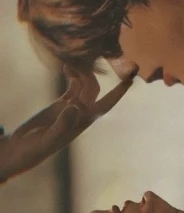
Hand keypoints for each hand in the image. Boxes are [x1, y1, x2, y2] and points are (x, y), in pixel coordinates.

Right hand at [0, 66, 132, 182]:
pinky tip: (67, 68)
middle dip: (90, 75)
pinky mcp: (62, 103)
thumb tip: (76, 107)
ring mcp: (72, 107)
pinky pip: (73, 86)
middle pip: (93, 89)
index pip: (107, 104)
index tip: (131, 78)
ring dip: (80, 72)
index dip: (119, 92)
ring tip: (68, 63)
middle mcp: (82, 113)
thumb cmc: (36, 149)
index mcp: (84, 121)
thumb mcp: (50, 138)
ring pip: (83, 85)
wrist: (23, 149)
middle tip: (76, 63)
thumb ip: (63, 124)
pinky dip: (72, 75)